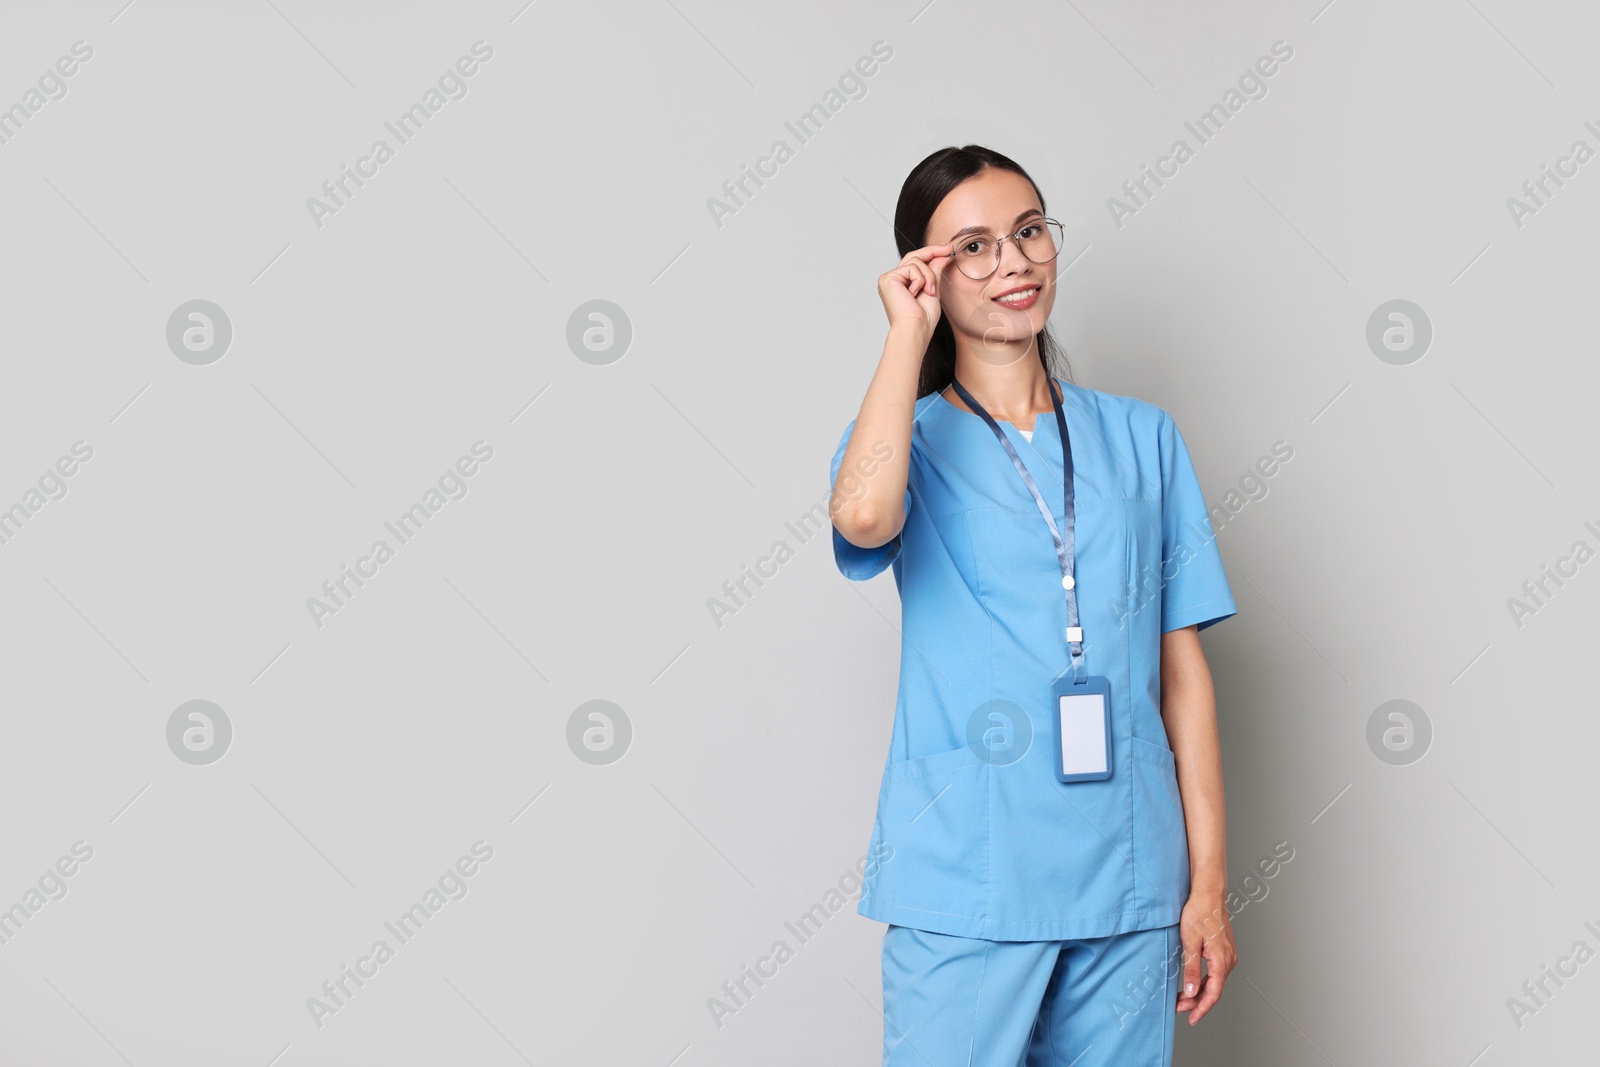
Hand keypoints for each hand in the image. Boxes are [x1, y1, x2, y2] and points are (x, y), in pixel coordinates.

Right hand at [877, 243, 952, 338]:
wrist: (915, 329)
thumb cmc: (923, 319)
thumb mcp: (933, 290)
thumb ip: (934, 272)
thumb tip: (942, 255)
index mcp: (902, 284)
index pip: (915, 262)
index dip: (932, 253)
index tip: (948, 249)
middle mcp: (893, 280)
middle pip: (914, 256)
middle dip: (933, 251)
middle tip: (949, 249)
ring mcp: (889, 279)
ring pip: (916, 262)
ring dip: (928, 276)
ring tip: (929, 293)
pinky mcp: (888, 278)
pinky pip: (911, 267)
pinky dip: (920, 279)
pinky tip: (915, 293)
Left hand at [1176, 893, 1236, 1024]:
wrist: (1208, 894)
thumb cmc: (1198, 914)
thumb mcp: (1190, 943)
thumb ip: (1191, 969)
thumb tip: (1190, 991)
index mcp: (1222, 961)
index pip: (1213, 994)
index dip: (1201, 1009)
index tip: (1190, 1019)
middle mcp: (1229, 960)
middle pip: (1214, 990)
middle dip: (1196, 1002)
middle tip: (1177, 1007)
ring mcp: (1229, 955)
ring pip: (1215, 982)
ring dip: (1199, 991)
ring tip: (1182, 997)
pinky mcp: (1225, 950)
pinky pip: (1216, 972)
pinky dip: (1204, 980)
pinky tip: (1193, 982)